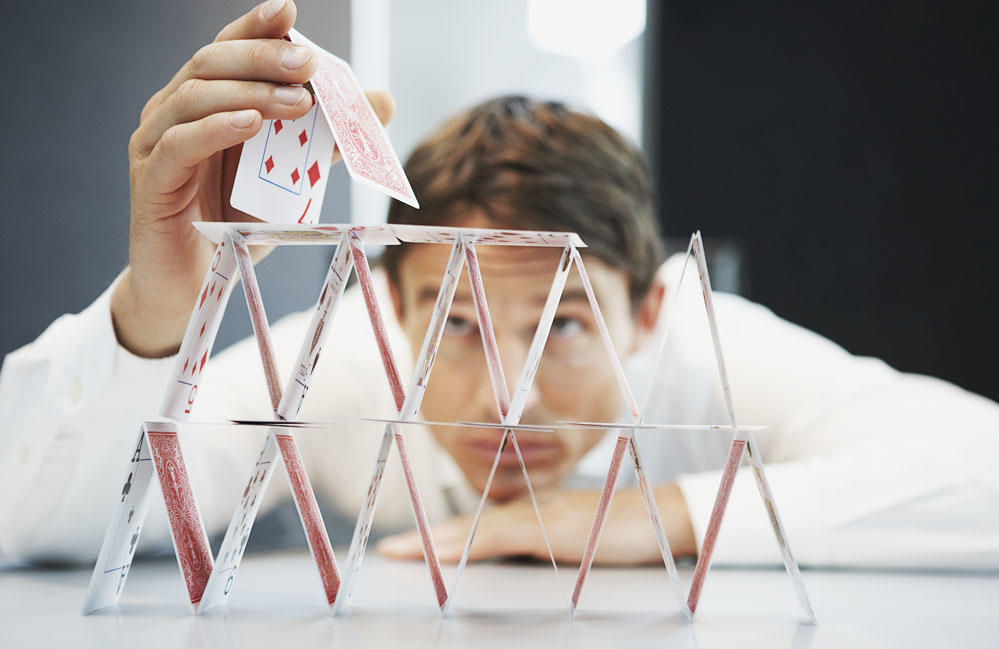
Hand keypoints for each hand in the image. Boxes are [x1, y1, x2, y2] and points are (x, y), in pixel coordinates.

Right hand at [111, 0, 394, 357]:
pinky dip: (218, 129)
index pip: (227, 49)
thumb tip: (381, 104)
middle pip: (210, 63)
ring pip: (194, 96)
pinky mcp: (150, 181)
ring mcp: (155, 144)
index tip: (290, 10)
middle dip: (263, 57)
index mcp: (205, 102)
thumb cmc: (235, 225)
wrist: (194, 287)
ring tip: (297, 102)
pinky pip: (180, 144)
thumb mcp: (289, 180)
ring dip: (250, 92)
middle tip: (309, 65)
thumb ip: (325, 139)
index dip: (255, 26)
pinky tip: (252, 125)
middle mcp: (172, 112)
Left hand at [377, 483, 696, 565]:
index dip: (443, 537)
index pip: (478, 527)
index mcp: (534, 515)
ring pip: (477, 530)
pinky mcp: (553, 529)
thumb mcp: (579, 542)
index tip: (411, 546)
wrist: (664, 516)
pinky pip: (503, 537)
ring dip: (438, 542)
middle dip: (428, 539)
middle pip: (468, 526)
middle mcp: (530, 510)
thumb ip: (549, 547)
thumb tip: (521, 566)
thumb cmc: (625, 531)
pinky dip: (472, 545)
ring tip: (404, 552)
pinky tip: (450, 554)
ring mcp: (540, 517)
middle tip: (391, 550)